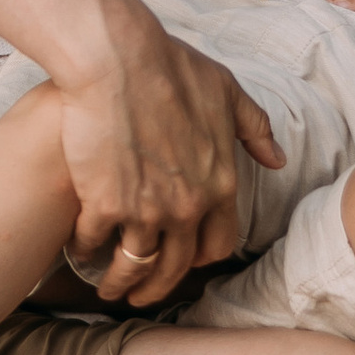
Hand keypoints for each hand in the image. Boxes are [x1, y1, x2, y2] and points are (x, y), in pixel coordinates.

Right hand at [49, 5, 285, 303]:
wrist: (118, 59)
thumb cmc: (171, 67)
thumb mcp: (227, 92)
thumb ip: (254, 129)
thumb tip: (277, 158)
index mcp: (219, 184)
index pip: (219, 243)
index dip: (201, 258)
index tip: (185, 261)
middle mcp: (187, 207)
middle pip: (176, 267)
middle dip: (158, 287)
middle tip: (141, 295)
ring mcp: (145, 210)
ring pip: (135, 266)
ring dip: (120, 283)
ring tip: (108, 290)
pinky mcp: (103, 204)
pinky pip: (94, 243)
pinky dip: (85, 251)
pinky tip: (78, 250)